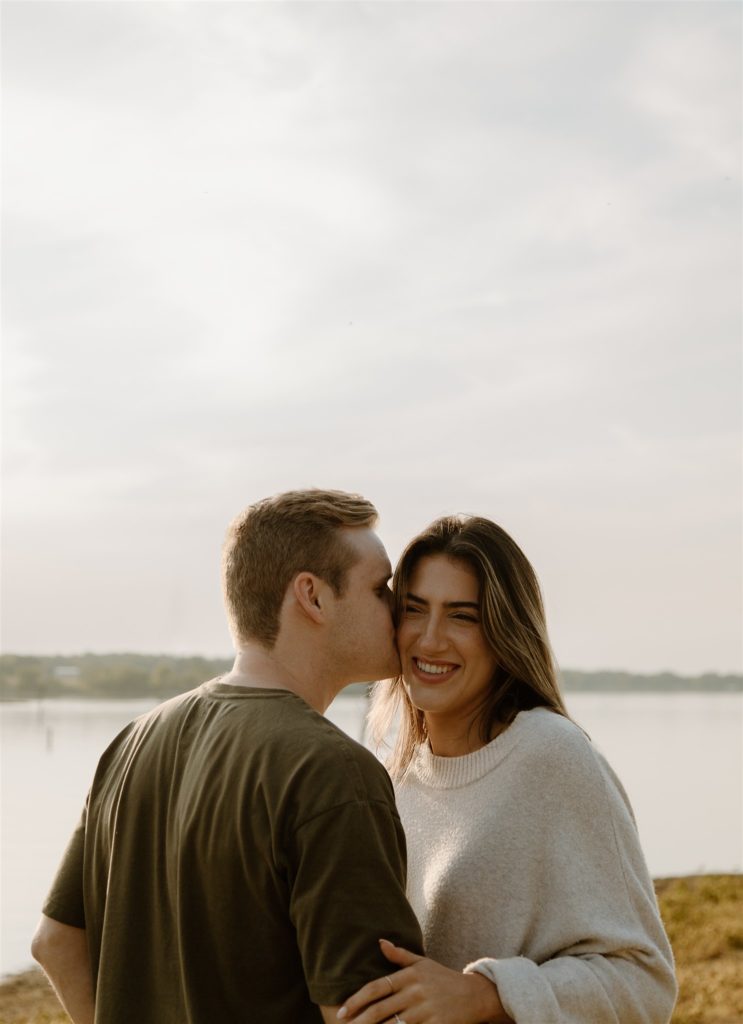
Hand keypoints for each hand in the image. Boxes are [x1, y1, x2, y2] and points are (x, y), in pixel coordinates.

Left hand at [337, 939, 509, 1023]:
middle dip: (359, 1021)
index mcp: (409, 976)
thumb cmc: (444, 978)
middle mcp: (415, 992)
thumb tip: (380, 942)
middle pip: (381, 1010)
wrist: (475, 995)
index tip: (342, 1011)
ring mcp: (425, 1011)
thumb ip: (399, 956)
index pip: (376, 987)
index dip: (357, 1000)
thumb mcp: (423, 963)